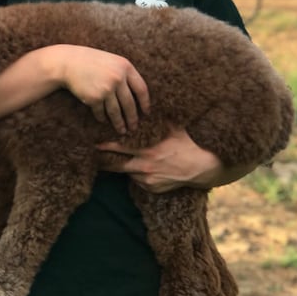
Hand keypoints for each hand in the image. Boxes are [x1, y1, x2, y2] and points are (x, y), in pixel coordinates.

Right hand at [53, 45, 149, 134]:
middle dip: (132, 118)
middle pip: (130, 104)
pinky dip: (102, 118)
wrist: (68, 62)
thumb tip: (137, 94)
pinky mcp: (95, 98)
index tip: (146, 112)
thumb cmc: (91, 61)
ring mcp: (107, 89)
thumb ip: (124, 73)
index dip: (145, 103)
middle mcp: (118, 78)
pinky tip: (103, 121)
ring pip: (116, 112)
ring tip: (122, 130)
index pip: (141, 89)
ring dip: (119, 123)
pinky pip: (101, 112)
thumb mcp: (112, 61)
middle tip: (134, 127)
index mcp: (126, 67)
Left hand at [98, 127, 255, 192]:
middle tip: (94, 157)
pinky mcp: (152, 189)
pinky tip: (145, 169)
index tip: (93, 143)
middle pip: (116, 166)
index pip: (119, 149)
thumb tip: (150, 105)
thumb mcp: (174, 128)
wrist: (202, 168)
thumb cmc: (189, 145)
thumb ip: (159, 120)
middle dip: (105, 162)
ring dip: (126, 167)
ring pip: (128, 174)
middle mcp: (144, 167)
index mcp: (147, 150)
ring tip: (123, 161)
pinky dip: (138, 176)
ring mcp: (147, 180)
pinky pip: (140, 182)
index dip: (105, 146)